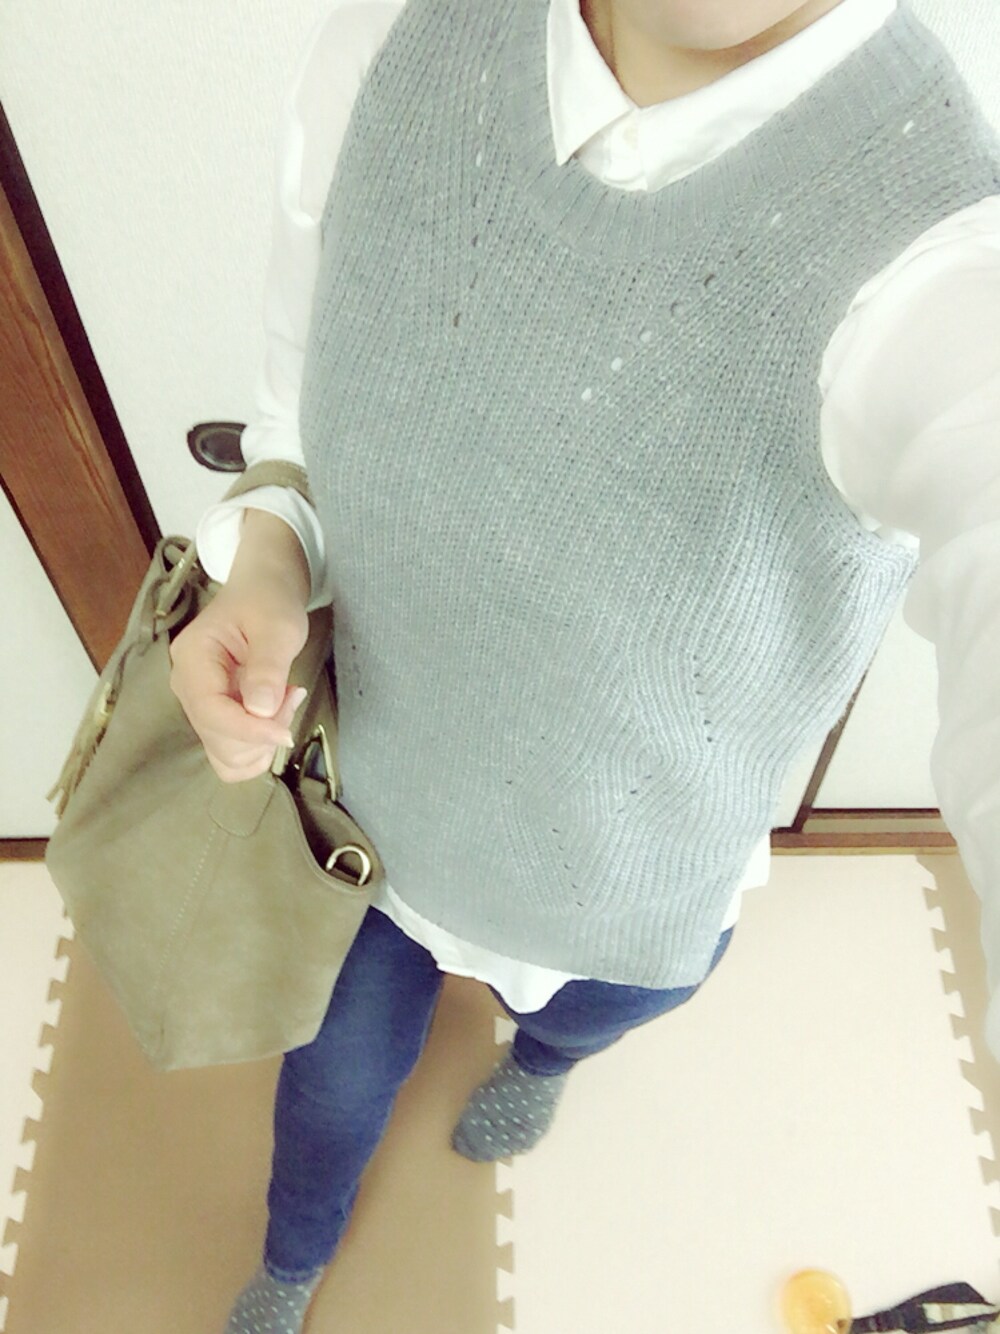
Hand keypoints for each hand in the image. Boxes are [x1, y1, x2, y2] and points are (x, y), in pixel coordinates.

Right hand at [168, 511, 311, 782]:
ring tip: (285, 700)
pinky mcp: (215, 715)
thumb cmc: (268, 602)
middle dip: (261, 732)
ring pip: (226, 754)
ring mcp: (198, 704)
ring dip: (262, 742)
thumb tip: (260, 710)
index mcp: (193, 660)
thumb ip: (268, 667)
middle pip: (218, 739)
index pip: (212, 713)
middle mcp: (186, 687)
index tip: (286, 733)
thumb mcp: (278, 626)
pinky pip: (232, 753)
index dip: (249, 732)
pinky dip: (258, 745)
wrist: (263, 591)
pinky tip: (274, 714)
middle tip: (292, 695)